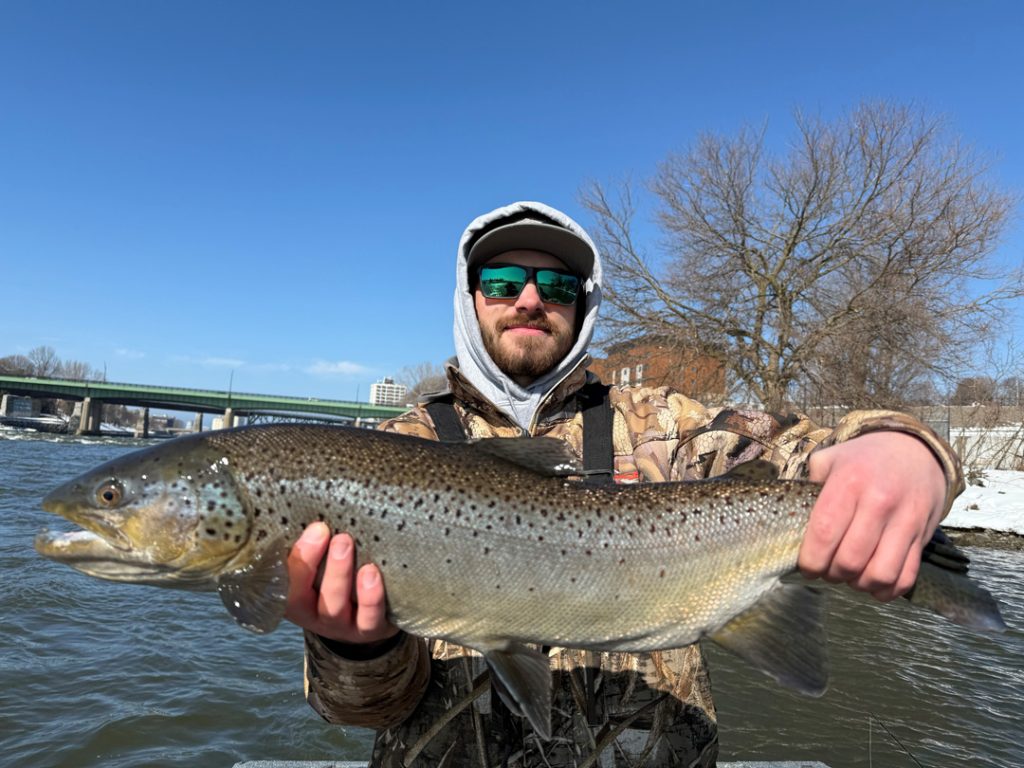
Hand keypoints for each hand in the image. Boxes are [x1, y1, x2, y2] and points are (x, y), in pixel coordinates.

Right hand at [285, 521, 399, 644]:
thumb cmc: (339, 577)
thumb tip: (312, 500)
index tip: (309, 527)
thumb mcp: (320, 564)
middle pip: (300, 596)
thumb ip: (313, 542)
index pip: (278, 581)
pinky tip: (372, 572)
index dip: (290, 556)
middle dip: (309, 562)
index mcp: (291, 596)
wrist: (372, 615)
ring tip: (345, 543)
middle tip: (323, 530)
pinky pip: (367, 619)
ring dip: (338, 574)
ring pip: (332, 608)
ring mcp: (339, 627)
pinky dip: (369, 597)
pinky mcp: (368, 631)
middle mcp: (311, 615)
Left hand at [799, 431, 946, 601]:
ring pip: (880, 574)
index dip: (811, 560)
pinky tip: (874, 582)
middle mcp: (879, 502)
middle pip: (850, 560)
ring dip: (859, 585)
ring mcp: (906, 520)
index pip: (824, 533)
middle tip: (827, 570)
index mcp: (850, 482)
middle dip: (833, 574)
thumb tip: (790, 519)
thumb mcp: (831, 459)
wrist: (916, 449)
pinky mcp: (923, 535)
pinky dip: (887, 589)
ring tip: (850, 576)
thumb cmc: (864, 458)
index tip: (807, 567)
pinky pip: (906, 577)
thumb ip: (809, 486)